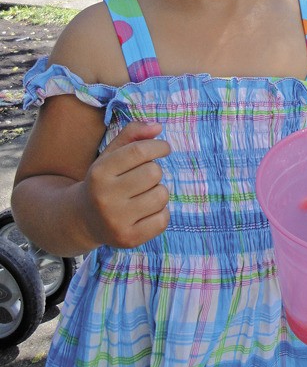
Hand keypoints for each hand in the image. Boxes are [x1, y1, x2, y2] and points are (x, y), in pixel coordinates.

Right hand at [81, 121, 170, 248]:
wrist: (83, 219)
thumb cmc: (104, 180)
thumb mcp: (111, 154)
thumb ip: (132, 133)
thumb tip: (158, 127)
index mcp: (99, 172)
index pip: (139, 151)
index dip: (159, 146)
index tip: (163, 148)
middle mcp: (104, 197)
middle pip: (154, 173)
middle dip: (154, 171)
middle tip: (143, 178)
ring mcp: (116, 221)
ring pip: (161, 195)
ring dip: (158, 191)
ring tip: (142, 195)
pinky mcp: (128, 239)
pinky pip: (163, 219)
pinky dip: (161, 212)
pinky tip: (146, 211)